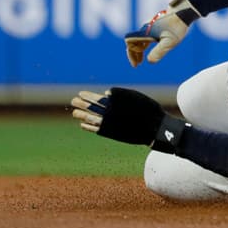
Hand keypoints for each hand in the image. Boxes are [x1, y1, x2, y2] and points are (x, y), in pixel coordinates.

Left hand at [70, 87, 185, 152]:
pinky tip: (82, 125)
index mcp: (116, 102)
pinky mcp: (111, 133)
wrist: (154, 127)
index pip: (97, 98)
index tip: (81, 93)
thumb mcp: (135, 96)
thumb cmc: (147, 109)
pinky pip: (96, 129)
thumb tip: (105, 93)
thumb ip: (120, 94)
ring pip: (91, 118)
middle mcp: (110, 112)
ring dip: (82, 115)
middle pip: (92, 107)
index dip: (88, 96)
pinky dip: (89, 127)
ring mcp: (109, 123)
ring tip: (74, 112)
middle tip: (74, 100)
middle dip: (82, 104)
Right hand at [125, 0, 200, 66]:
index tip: (137, 64)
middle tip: (137, 64)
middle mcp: (146, 29)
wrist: (184, 11)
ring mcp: (150, 26)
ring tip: (142, 60)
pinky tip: (150, 48)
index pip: (129, 42)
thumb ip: (159, 51)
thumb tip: (149, 61)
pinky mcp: (156, 25)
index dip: (130, 54)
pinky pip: (145, 36)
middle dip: (134, 54)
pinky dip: (144, 44)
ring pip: (139, 39)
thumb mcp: (169, 42)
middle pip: (133, 42)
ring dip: (139, 50)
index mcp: (146, 32)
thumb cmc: (177, 26)